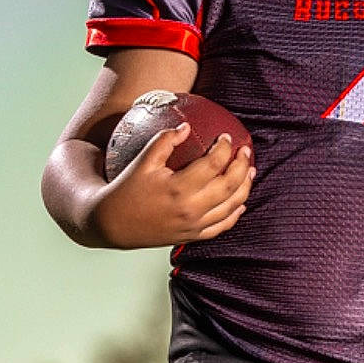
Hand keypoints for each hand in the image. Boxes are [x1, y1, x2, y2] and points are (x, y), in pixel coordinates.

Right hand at [91, 124, 254, 248]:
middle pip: (229, 185)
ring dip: (245, 187)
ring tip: (250, 171)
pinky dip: (235, 213)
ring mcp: (194, 225)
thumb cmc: (127, 189)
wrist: (113, 224)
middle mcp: (190, 209)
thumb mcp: (143, 161)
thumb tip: (187, 126)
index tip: (226, 136)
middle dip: (242, 165)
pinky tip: (241, 202)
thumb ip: (165, 141)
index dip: (224, 147)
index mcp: (179, 188)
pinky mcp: (192, 236)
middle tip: (245, 151)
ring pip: (231, 206)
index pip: (213, 164)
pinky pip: (222, 226)